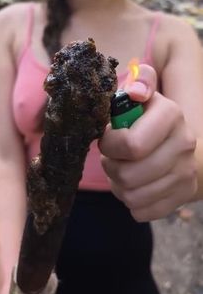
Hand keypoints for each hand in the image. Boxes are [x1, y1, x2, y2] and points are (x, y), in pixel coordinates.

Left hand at [99, 64, 196, 221]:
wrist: (182, 146)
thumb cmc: (149, 119)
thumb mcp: (143, 95)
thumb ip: (140, 82)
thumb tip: (136, 92)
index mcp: (171, 115)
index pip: (131, 145)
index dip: (109, 146)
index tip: (106, 140)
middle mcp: (184, 145)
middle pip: (128, 175)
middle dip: (110, 167)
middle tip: (111, 158)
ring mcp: (186, 174)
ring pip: (132, 196)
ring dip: (118, 185)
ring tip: (121, 170)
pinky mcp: (182, 196)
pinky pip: (142, 212)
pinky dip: (130, 201)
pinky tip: (133, 185)